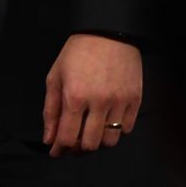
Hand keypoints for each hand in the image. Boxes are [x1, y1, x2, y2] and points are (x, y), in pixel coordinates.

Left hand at [43, 32, 142, 156]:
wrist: (107, 34)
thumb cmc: (76, 54)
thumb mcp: (55, 78)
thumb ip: (51, 110)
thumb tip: (49, 139)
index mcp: (75, 97)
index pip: (68, 137)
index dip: (60, 149)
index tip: (56, 152)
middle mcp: (99, 103)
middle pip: (91, 144)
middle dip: (78, 149)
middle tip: (72, 145)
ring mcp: (120, 102)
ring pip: (111, 141)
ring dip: (98, 142)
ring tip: (89, 133)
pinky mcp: (136, 100)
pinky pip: (127, 129)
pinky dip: (116, 131)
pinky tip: (106, 122)